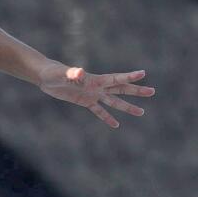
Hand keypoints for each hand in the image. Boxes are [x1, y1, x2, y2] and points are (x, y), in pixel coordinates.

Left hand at [38, 63, 154, 127]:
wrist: (45, 76)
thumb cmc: (54, 72)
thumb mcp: (63, 74)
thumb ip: (73, 73)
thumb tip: (80, 72)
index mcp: (94, 79)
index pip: (115, 78)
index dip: (129, 76)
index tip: (143, 74)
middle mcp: (96, 86)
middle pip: (120, 89)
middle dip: (136, 91)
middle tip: (152, 92)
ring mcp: (92, 94)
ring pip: (113, 102)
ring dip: (127, 106)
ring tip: (141, 112)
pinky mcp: (84, 101)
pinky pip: (98, 111)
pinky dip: (107, 117)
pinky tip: (116, 124)